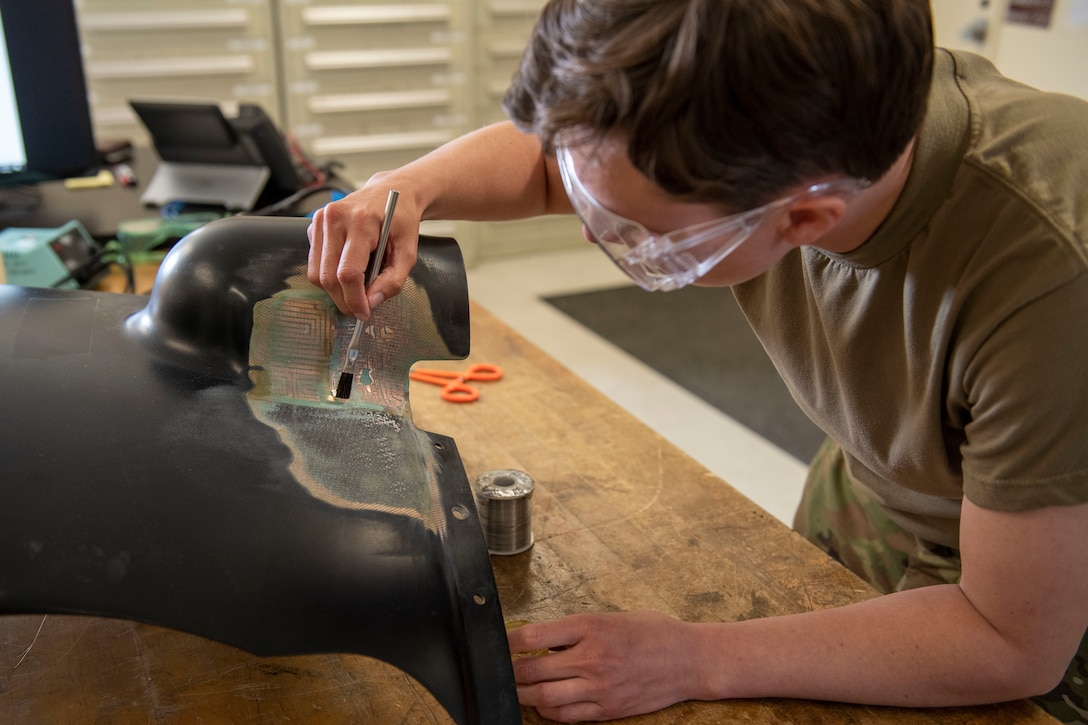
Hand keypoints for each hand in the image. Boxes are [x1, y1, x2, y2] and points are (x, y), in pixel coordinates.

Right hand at [307, 174, 420, 319]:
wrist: (391, 191)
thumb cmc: (401, 220)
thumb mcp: (408, 252)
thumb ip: (393, 280)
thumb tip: (371, 302)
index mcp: (361, 222)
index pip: (348, 273)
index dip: (355, 300)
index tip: (364, 313)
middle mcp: (335, 218)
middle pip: (328, 276)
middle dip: (343, 300)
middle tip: (359, 309)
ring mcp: (320, 219)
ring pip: (316, 272)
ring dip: (334, 290)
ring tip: (356, 289)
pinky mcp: (314, 224)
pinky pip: (314, 262)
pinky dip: (329, 274)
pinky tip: (347, 267)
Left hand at [507, 612, 702, 721]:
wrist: (690, 659)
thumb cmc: (654, 632)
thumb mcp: (612, 617)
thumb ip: (577, 629)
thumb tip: (543, 639)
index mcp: (591, 627)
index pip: (534, 636)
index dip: (509, 641)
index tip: (502, 643)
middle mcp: (592, 658)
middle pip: (533, 671)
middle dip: (511, 672)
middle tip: (504, 669)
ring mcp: (599, 687)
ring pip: (545, 698)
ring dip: (524, 695)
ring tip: (517, 689)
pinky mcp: (608, 710)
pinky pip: (567, 716)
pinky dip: (549, 712)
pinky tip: (544, 705)